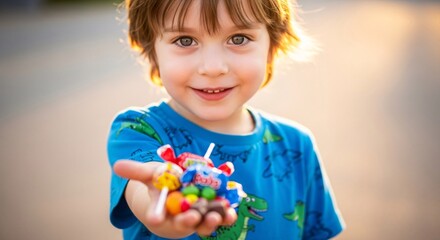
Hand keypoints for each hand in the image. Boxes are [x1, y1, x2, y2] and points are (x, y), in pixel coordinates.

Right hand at [113, 160, 237, 237]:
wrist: (178, 197)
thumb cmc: (161, 187)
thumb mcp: (149, 176)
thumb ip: (136, 171)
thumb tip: (116, 165)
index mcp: (161, 211)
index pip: (155, 215)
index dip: (155, 215)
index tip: (156, 218)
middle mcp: (178, 219)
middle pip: (182, 222)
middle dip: (187, 221)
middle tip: (191, 218)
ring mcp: (196, 219)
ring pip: (202, 224)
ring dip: (209, 222)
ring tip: (214, 217)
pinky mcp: (212, 215)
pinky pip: (218, 218)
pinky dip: (224, 216)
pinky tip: (230, 212)